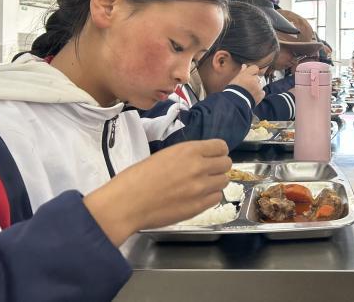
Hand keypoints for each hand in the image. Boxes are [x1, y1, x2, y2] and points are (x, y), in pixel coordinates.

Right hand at [83, 139, 230, 245]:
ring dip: (216, 182)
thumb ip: (186, 156)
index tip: (214, 155)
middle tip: (208, 171)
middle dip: (219, 166)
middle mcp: (199, 167)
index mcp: (189, 151)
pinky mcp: (199, 206)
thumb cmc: (137, 178)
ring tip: (202, 185)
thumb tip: (200, 159)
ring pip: (224, 181)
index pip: (220, 146)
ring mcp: (201, 188)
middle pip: (226, 163)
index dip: (218, 151)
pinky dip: (211, 196)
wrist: (127, 204)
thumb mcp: (164, 156)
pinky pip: (217, 198)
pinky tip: (198, 197)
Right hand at [229, 64, 264, 104]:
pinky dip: (258, 94)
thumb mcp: (236, 79)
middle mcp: (253, 80)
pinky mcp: (261, 94)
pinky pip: (262, 92)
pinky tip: (252, 96)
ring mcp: (258, 87)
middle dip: (254, 81)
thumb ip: (242, 72)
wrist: (235, 103)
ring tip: (248, 92)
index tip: (250, 75)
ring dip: (256, 87)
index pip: (255, 68)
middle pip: (257, 77)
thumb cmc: (233, 91)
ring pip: (259, 85)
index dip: (253, 71)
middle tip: (247, 86)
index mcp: (247, 75)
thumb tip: (244, 66)